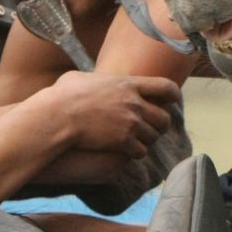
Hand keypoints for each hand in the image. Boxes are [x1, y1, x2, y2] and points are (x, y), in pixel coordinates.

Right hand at [38, 70, 180, 158]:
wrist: (58, 116)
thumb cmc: (62, 96)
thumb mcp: (80, 78)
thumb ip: (94, 80)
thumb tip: (89, 80)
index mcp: (128, 84)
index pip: (165, 86)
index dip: (173, 94)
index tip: (172, 99)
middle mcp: (135, 104)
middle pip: (164, 117)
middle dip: (160, 124)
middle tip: (152, 127)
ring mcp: (131, 124)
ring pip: (154, 136)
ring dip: (147, 139)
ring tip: (137, 141)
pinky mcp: (123, 142)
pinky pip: (141, 151)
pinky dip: (136, 153)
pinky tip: (127, 152)